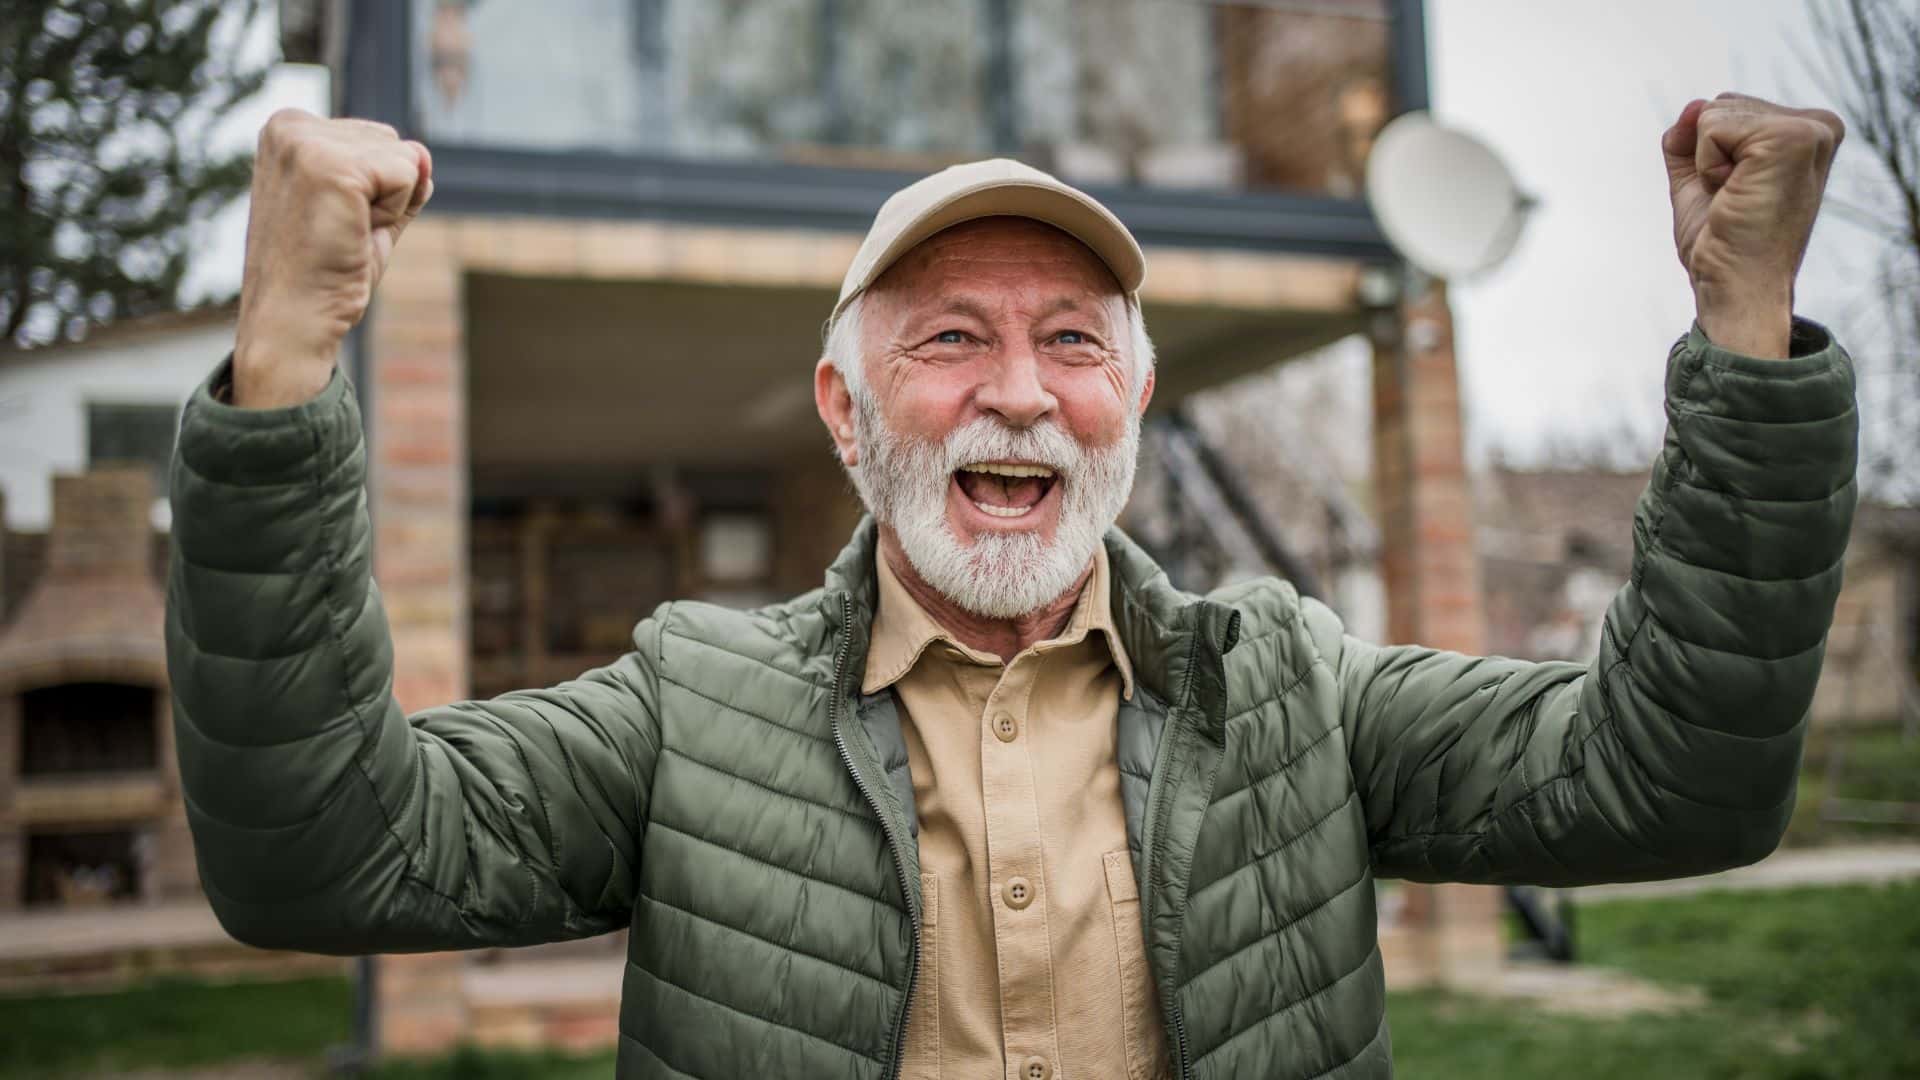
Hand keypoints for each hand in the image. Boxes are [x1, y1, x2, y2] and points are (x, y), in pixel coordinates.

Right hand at [233, 110, 432, 407]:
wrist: (294, 321)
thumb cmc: (324, 273)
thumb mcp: (363, 211)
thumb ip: (393, 177)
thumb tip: (423, 155)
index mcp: (288, 128)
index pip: (377, 139)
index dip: (373, 190)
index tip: (333, 221)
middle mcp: (290, 126)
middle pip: (394, 143)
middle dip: (385, 195)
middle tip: (342, 232)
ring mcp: (306, 144)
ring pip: (406, 159)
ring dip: (389, 207)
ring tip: (345, 234)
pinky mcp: (331, 167)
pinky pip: (409, 176)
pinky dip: (394, 214)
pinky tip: (353, 235)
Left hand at [1662, 93, 1842, 358]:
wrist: (1736, 287)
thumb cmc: (1722, 244)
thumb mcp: (1698, 180)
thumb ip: (1690, 139)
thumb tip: (1693, 105)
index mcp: (1807, 132)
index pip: (1728, 109)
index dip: (1710, 157)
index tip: (1736, 196)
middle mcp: (1819, 124)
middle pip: (1720, 104)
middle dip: (1706, 156)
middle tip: (1734, 201)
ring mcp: (1810, 128)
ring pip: (1712, 113)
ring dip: (1706, 164)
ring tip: (1736, 200)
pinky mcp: (1791, 137)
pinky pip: (1709, 125)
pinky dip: (1705, 166)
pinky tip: (1733, 195)